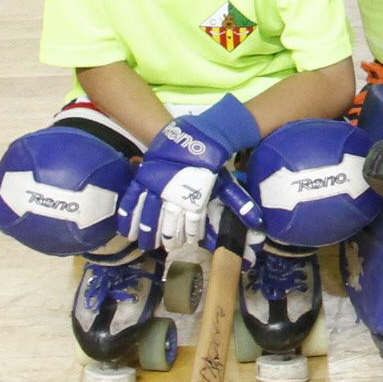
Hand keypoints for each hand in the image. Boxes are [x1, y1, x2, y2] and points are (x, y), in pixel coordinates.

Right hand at [117, 96, 263, 255]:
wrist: (198, 134)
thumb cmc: (211, 160)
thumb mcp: (225, 182)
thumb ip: (239, 203)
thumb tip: (258, 222)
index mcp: (193, 196)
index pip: (191, 224)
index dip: (190, 236)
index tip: (188, 245)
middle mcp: (173, 193)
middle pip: (168, 222)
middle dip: (167, 237)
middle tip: (165, 248)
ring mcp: (156, 184)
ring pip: (148, 214)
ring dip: (146, 231)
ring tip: (143, 244)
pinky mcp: (144, 176)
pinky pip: (132, 198)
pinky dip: (127, 214)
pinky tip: (124, 229)